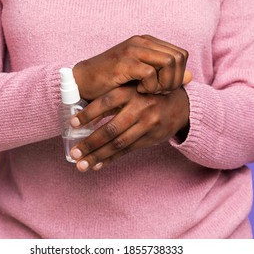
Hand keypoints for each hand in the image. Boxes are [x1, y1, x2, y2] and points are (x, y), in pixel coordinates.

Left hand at [69, 84, 189, 171]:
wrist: (181, 105)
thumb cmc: (148, 94)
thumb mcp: (132, 89)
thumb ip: (112, 99)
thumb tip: (83, 114)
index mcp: (131, 92)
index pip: (105, 103)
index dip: (88, 114)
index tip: (72, 123)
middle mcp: (139, 108)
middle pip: (111, 129)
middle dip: (90, 143)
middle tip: (74, 153)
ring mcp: (147, 125)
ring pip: (118, 144)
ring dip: (98, 156)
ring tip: (81, 164)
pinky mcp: (151, 138)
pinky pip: (127, 151)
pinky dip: (111, 159)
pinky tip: (97, 165)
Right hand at [73, 35, 190, 99]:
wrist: (83, 81)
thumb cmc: (112, 81)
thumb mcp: (143, 78)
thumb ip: (166, 76)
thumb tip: (191, 77)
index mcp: (148, 43)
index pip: (181, 54)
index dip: (179, 74)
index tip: (165, 87)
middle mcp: (142, 42)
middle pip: (179, 57)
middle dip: (175, 80)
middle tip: (160, 91)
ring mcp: (133, 50)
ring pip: (169, 62)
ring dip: (165, 83)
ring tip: (151, 91)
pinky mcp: (125, 62)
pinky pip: (151, 73)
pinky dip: (150, 86)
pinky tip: (139, 91)